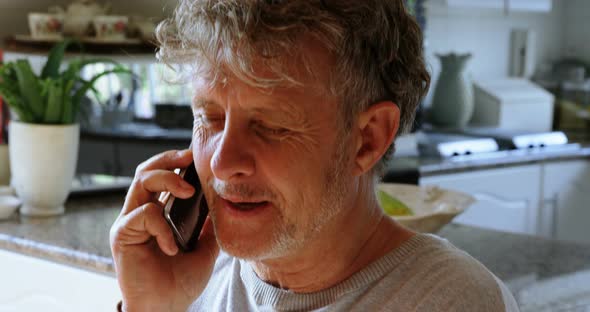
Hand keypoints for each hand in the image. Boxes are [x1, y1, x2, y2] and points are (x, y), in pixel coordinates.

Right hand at [110, 149, 218, 311]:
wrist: (165, 308)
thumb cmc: (181, 281)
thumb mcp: (205, 248)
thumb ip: (210, 225)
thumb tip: (223, 201)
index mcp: (159, 212)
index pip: (163, 175)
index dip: (177, 161)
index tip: (198, 155)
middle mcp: (141, 212)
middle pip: (147, 169)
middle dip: (169, 158)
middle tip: (191, 158)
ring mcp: (130, 222)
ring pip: (141, 181)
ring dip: (167, 179)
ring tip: (188, 191)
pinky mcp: (122, 235)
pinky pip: (143, 214)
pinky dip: (162, 226)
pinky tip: (172, 247)